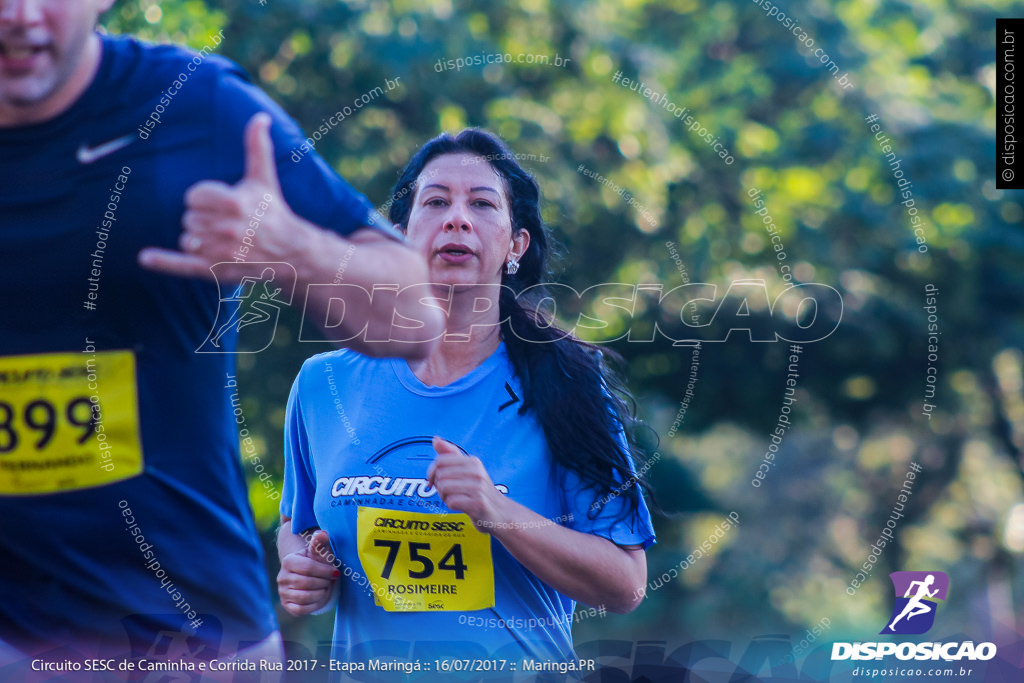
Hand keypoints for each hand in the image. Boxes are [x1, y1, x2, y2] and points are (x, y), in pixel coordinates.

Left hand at [139, 112, 312, 279]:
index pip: (193, 197)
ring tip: (223, 242)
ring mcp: (222, 251)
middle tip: (228, 226)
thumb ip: (257, 148)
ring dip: (199, 239)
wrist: (291, 252)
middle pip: (188, 219)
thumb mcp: (264, 180)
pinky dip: (164, 262)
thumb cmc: (273, 212)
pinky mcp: (217, 270)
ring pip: (187, 239)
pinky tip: (145, 258)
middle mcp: (228, 228)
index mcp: (235, 202)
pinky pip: (184, 264)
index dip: (204, 199)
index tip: (223, 205)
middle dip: (203, 220)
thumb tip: (260, 117)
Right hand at [277, 529, 339, 615]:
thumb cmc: (317, 563)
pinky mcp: (287, 605)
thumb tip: (322, 534)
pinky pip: (301, 609)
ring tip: (325, 587)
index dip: (325, 571)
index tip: (336, 572)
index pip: (309, 567)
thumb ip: (320, 542)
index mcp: (289, 561)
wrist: (310, 577)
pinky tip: (318, 597)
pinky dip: (313, 604)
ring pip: (305, 597)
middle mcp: (282, 577)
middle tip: (330, 580)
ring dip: (320, 593)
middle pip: (308, 583)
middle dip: (324, 582)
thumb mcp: (319, 552)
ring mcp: (283, 592)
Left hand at [427, 436, 506, 531]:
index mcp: (473, 462)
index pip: (440, 460)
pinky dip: (452, 505)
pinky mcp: (478, 503)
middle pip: (440, 475)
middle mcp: (477, 472)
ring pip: (444, 488)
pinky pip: (451, 502)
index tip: (434, 480)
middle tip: (448, 492)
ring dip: (444, 496)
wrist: (501, 513)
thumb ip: (451, 454)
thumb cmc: (480, 491)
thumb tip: (435, 439)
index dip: (431, 472)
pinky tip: (461, 506)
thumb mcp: (468, 469)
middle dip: (439, 486)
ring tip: (455, 498)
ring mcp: (478, 488)